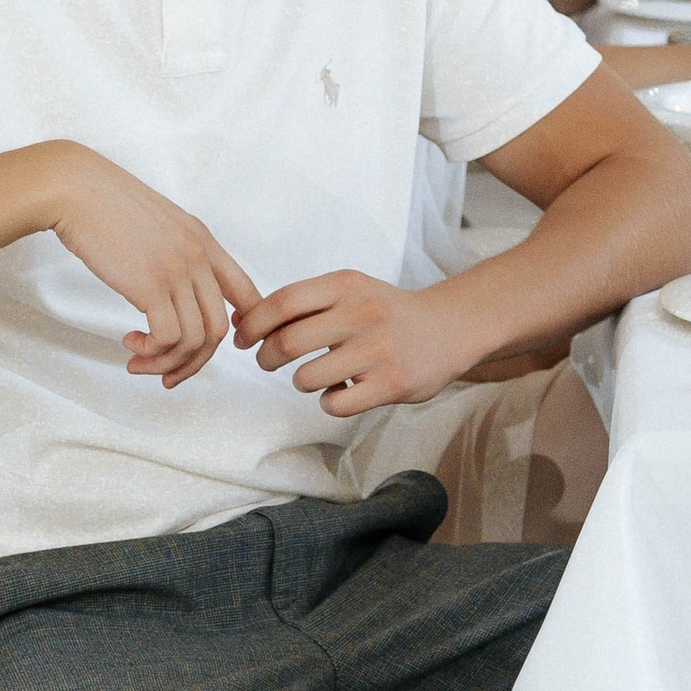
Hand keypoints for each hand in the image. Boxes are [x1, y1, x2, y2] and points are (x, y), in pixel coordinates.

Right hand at [41, 145, 260, 387]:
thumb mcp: (156, 223)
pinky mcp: (151, 285)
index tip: (213, 343)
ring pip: (195, 340)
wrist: (76, 189)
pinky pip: (169, 338)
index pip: (245, 291)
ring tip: (139, 361)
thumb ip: (173, 251)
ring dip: (167, 362)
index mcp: (203, 240)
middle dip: (194, 361)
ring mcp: (177, 271)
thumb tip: (169, 288)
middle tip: (166, 371)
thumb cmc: (105, 205)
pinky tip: (131, 343)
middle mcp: (198, 256)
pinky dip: (152, 351)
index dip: (241, 327)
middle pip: (219, 328)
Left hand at [234, 268, 467, 414]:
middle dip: (267, 357)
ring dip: (301, 381)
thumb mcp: (349, 292)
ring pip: (307, 378)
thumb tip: (241, 322)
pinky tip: (342, 391)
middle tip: (268, 361)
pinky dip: (330, 402)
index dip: (253, 323)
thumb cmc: (386, 312)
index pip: (283, 302)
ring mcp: (378, 350)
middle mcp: (362, 313)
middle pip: (288, 342)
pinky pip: (335, 404)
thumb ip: (301, 305)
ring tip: (316, 376)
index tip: (242, 338)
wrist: (450, 327)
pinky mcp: (391, 384)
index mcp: (346, 285)